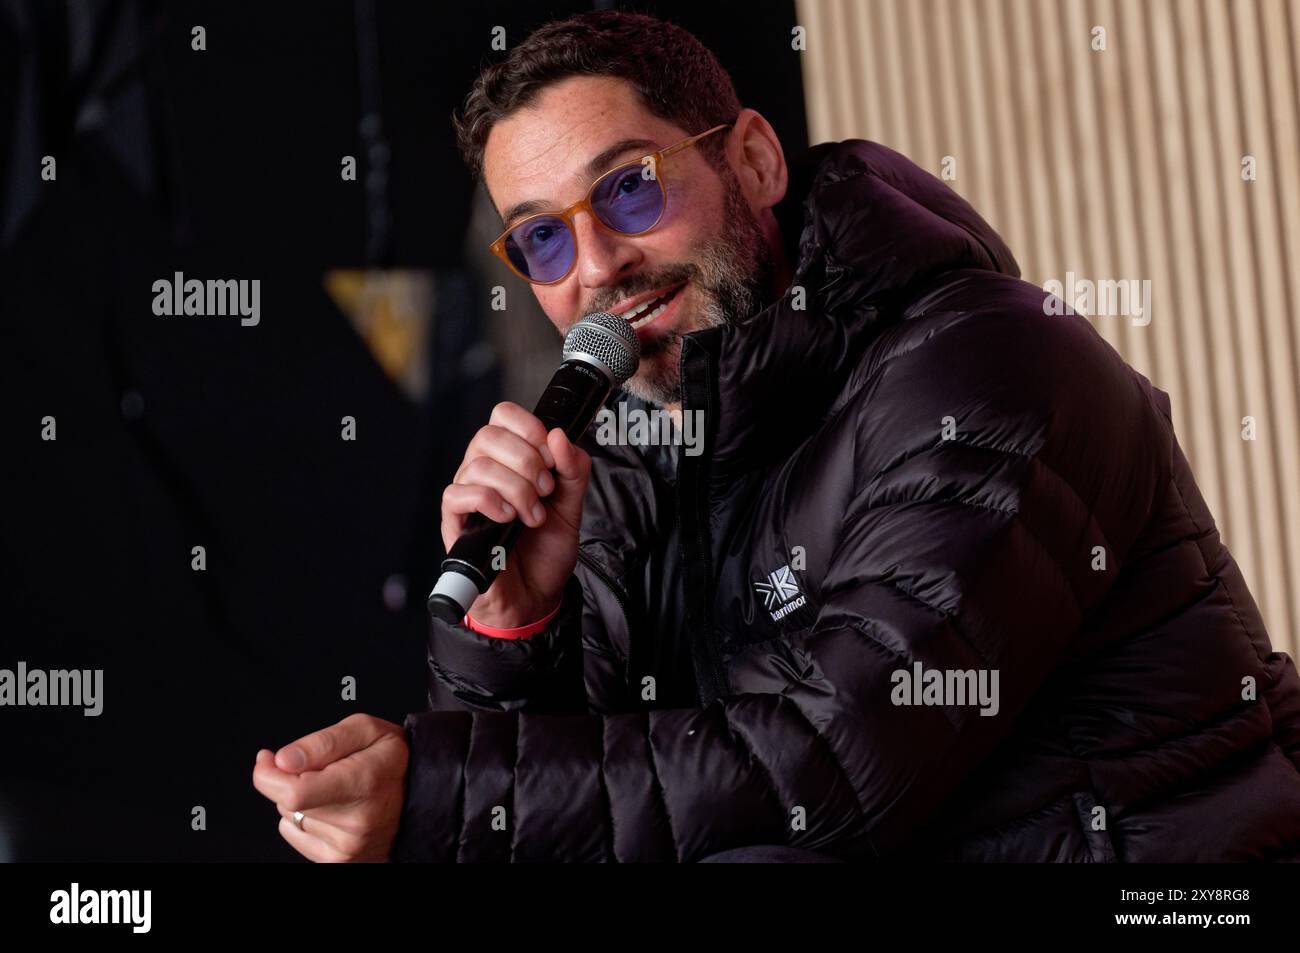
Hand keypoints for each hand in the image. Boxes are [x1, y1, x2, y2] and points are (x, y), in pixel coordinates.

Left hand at [251, 713, 408, 862]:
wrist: (423, 795)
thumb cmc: (392, 759)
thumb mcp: (366, 729)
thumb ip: (322, 742)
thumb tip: (282, 761)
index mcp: (362, 783)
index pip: (293, 791)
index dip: (269, 774)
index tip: (269, 758)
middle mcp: (356, 821)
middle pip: (286, 802)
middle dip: (288, 780)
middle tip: (316, 767)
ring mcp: (348, 847)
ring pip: (289, 816)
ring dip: (300, 800)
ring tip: (335, 789)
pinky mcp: (340, 860)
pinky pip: (295, 834)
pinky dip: (304, 819)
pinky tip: (332, 808)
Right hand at [441, 401, 591, 626]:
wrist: (536, 596)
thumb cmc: (546, 550)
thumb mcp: (572, 505)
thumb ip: (573, 469)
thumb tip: (559, 436)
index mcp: (509, 460)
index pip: (503, 415)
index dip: (528, 427)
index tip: (550, 455)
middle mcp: (483, 472)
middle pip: (488, 435)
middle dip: (527, 461)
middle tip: (545, 491)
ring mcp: (467, 497)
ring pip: (478, 465)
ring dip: (516, 489)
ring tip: (532, 516)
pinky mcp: (454, 522)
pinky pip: (457, 493)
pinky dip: (489, 501)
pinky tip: (507, 519)